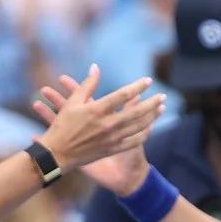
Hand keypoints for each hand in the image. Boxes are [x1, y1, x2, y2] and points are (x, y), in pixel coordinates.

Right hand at [31, 66, 164, 169]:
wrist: (58, 154)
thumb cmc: (62, 126)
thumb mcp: (72, 102)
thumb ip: (87, 84)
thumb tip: (95, 67)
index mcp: (98, 110)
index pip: (124, 95)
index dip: (138, 86)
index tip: (148, 80)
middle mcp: (108, 124)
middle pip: (138, 111)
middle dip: (152, 103)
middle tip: (162, 96)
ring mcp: (112, 138)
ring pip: (139, 126)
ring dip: (152, 116)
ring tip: (161, 108)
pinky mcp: (113, 149)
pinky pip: (134, 141)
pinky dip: (144, 133)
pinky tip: (150, 127)